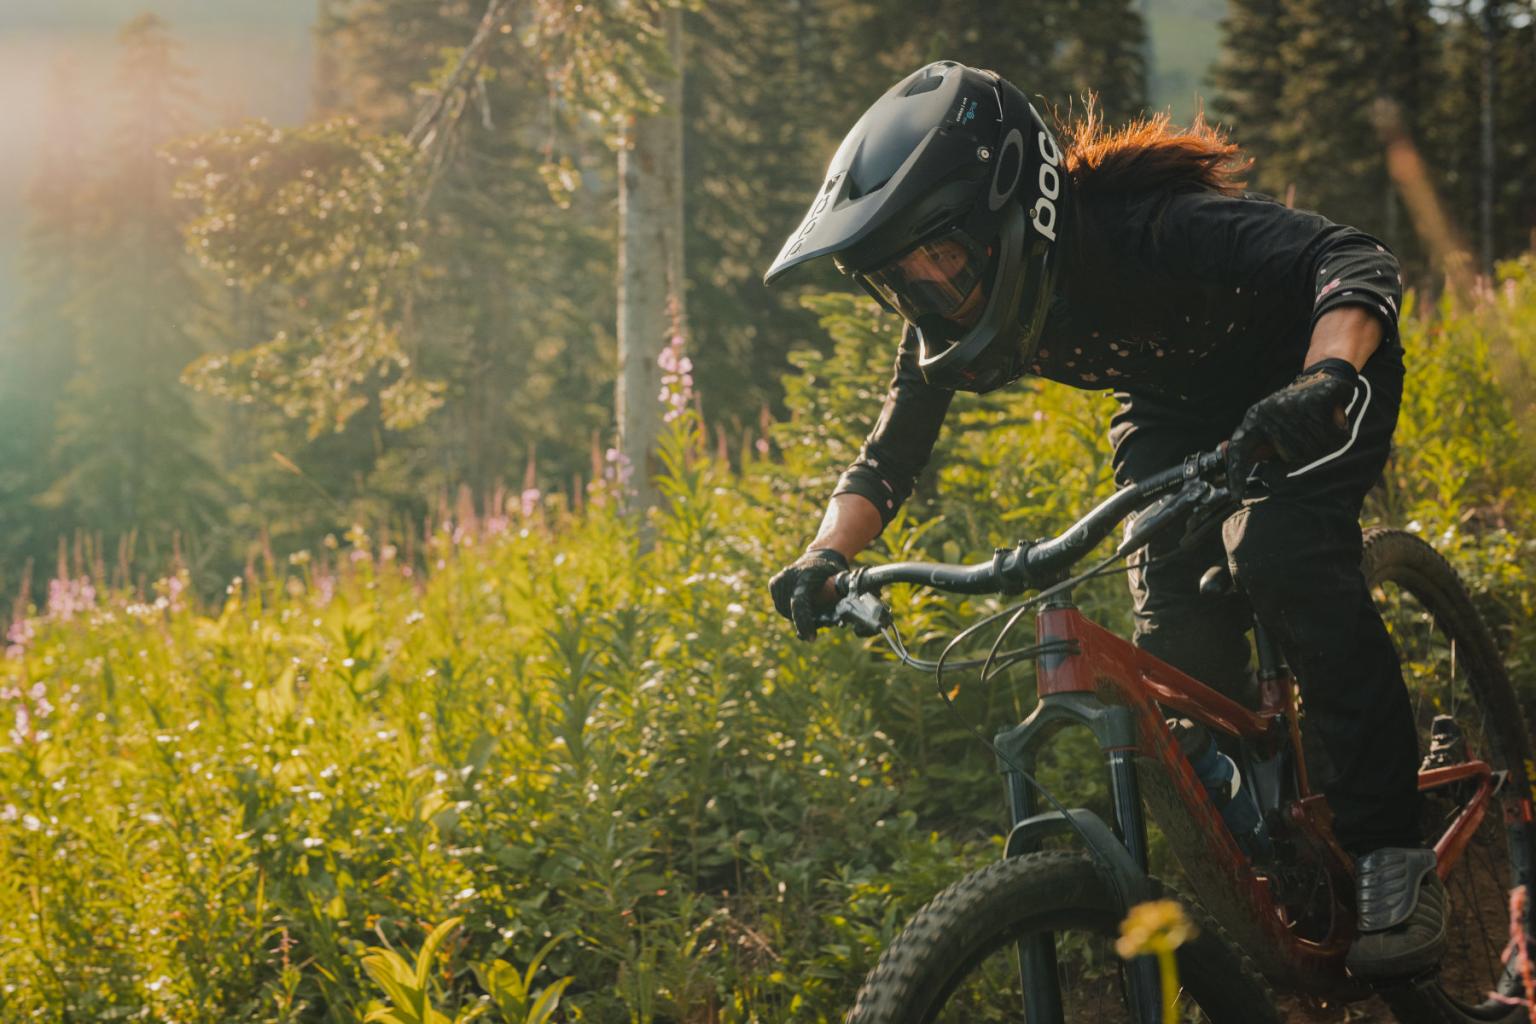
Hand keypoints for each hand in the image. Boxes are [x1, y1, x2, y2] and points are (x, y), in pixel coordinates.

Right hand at [769, 548, 848, 640]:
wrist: (818, 557)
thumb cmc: (832, 573)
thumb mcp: (840, 582)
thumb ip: (836, 602)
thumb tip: (839, 623)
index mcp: (805, 578)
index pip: (799, 604)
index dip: (804, 622)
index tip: (811, 639)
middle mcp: (789, 577)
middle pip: (792, 611)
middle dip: (803, 622)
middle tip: (814, 625)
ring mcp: (780, 580)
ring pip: (783, 611)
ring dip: (794, 617)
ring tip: (807, 613)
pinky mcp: (774, 583)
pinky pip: (779, 605)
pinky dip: (788, 609)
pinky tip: (798, 605)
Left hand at [1227, 358, 1358, 494]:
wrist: (1321, 378)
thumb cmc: (1292, 408)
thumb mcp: (1269, 423)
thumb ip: (1253, 443)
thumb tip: (1225, 451)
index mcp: (1255, 418)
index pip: (1240, 449)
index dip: (1236, 473)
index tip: (1236, 496)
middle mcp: (1270, 411)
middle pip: (1290, 456)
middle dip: (1303, 450)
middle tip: (1306, 432)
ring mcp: (1293, 405)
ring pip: (1313, 447)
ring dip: (1322, 441)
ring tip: (1318, 424)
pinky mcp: (1317, 400)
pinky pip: (1333, 435)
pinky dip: (1338, 431)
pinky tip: (1333, 418)